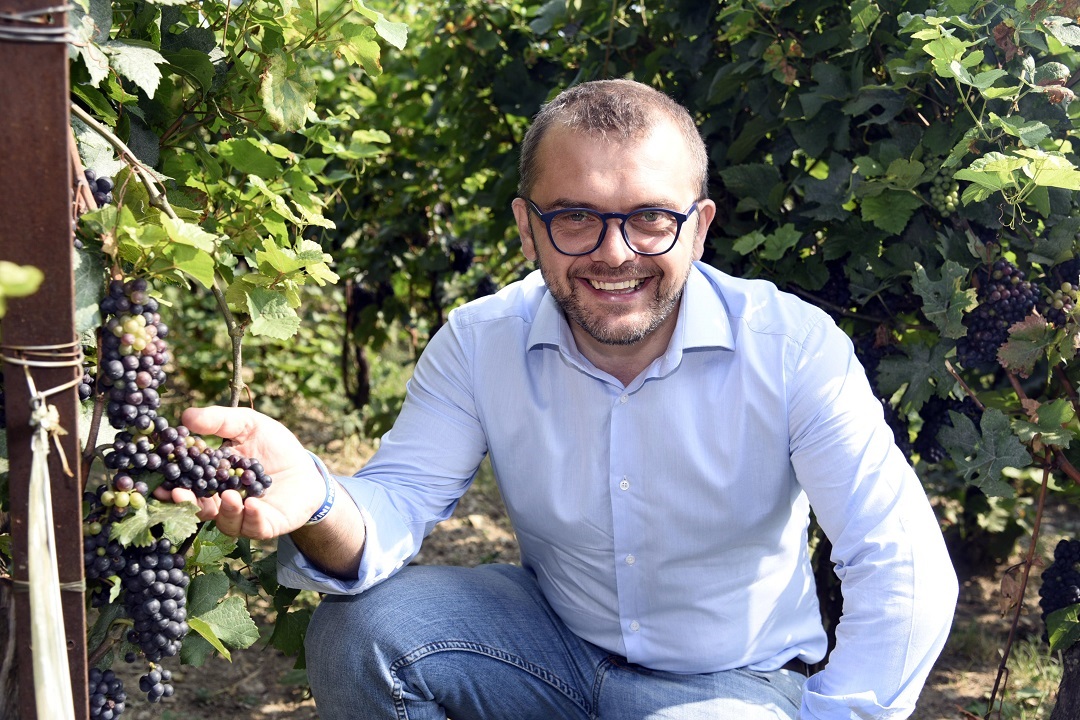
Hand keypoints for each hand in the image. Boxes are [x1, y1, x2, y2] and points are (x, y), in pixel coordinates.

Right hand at [153, 406, 323, 539]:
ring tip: (228, 495)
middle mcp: (223, 502)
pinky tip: (252, 504)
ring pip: (225, 521)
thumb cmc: (274, 445)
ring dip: (224, 510)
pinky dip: (251, 517)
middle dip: (188, 502)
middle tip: (180, 492)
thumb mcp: (247, 425)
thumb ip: (219, 421)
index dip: (172, 484)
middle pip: (199, 508)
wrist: (308, 467)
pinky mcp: (267, 525)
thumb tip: (186, 417)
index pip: (188, 484)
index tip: (160, 480)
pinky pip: (254, 527)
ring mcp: (244, 516)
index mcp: (213, 480)